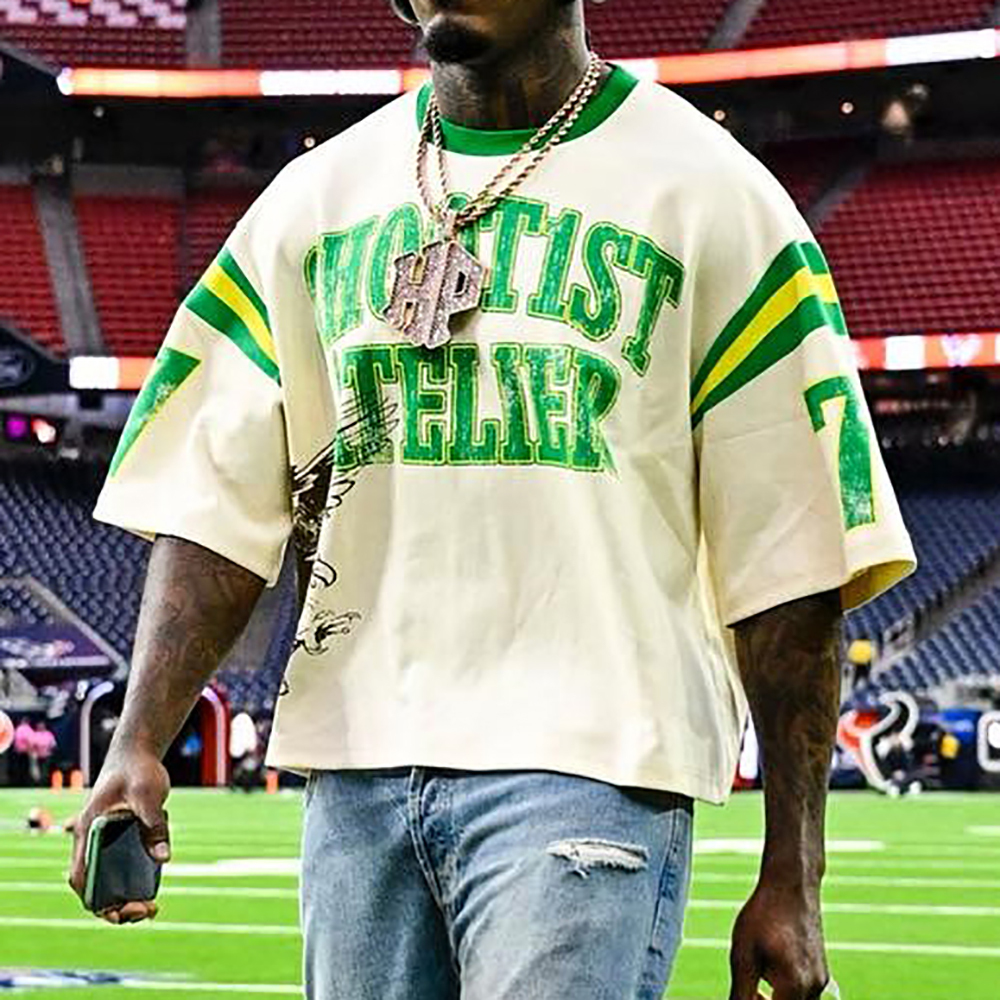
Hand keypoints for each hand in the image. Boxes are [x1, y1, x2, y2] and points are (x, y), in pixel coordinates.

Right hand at [68, 746, 170, 924]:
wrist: (138, 753)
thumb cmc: (138, 770)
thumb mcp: (149, 795)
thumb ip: (154, 826)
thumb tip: (163, 859)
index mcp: (88, 831)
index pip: (81, 876)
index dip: (96, 899)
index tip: (121, 910)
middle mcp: (91, 840)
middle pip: (93, 885)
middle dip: (115, 905)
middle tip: (147, 911)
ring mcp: (104, 841)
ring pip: (106, 880)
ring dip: (124, 898)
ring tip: (151, 908)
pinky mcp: (119, 839)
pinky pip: (120, 869)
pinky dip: (132, 883)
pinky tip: (152, 889)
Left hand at [729, 879, 829, 999]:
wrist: (791, 885)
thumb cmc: (763, 916)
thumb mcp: (743, 955)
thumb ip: (741, 992)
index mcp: (794, 987)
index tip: (745, 992)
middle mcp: (813, 988)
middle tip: (750, 990)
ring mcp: (821, 981)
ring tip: (758, 980)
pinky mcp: (821, 972)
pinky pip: (805, 995)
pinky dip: (787, 992)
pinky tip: (770, 971)